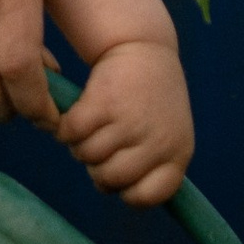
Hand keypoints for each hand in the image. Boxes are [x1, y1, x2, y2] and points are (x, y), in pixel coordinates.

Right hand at [53, 35, 194, 208]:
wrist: (144, 47)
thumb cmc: (151, 99)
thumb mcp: (166, 134)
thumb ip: (152, 165)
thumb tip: (123, 195)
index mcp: (178, 153)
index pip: (147, 197)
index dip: (126, 190)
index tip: (121, 172)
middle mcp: (157, 141)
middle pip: (109, 180)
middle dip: (97, 166)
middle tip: (101, 145)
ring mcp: (130, 122)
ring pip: (86, 156)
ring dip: (80, 145)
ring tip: (91, 128)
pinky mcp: (102, 102)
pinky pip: (70, 134)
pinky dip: (66, 129)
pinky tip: (76, 117)